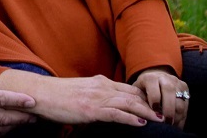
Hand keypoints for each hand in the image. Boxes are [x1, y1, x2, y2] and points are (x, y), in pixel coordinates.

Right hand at [0, 70, 163, 126]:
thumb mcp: (80, 92)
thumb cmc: (57, 96)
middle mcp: (101, 87)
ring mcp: (97, 98)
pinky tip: (141, 124)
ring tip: (161, 119)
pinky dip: (131, 119)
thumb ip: (95, 95)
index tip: (156, 104)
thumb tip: (105, 105)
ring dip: (147, 112)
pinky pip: (116, 114)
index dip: (143, 97)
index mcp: (99, 82)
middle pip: (132, 94)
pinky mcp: (91, 109)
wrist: (41, 93)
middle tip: (166, 112)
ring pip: (128, 104)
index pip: (127, 88)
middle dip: (150, 103)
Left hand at [132, 67, 188, 128]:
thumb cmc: (144, 89)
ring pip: (180, 101)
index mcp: (151, 78)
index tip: (154, 112)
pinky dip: (181, 116)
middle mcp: (165, 78)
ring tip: (170, 124)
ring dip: (176, 116)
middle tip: (165, 122)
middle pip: (170, 92)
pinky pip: (186, 105)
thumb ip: (140, 100)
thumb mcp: (138, 92)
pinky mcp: (185, 88)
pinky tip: (175, 123)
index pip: (154, 89)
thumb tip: (143, 114)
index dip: (155, 101)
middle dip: (168, 110)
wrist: (156, 78)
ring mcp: (176, 83)